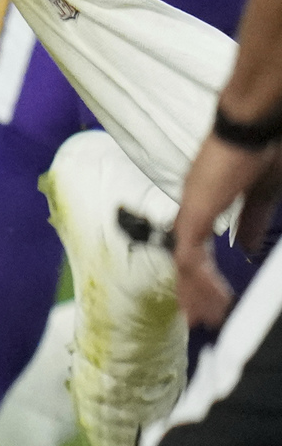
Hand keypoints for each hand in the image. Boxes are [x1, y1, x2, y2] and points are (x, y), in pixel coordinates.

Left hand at [175, 132, 281, 329]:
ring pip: (184, 262)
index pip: (194, 246)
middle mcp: (192, 207)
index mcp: (205, 202)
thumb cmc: (262, 152)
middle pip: (184, 259)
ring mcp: (190, 209)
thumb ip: (250, 222)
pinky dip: (200, 279)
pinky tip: (212, 297)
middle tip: (199, 318)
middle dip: (191, 291)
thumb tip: (245, 248)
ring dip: (195, 291)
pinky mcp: (195, 212)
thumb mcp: (260, 196)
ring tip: (205, 316)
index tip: (209, 298)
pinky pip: (190, 255)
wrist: (254, 127)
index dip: (200, 274)